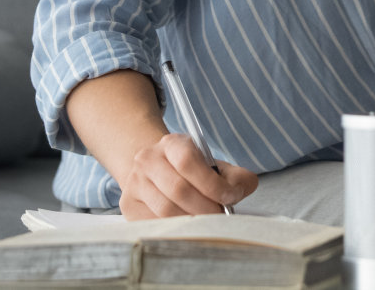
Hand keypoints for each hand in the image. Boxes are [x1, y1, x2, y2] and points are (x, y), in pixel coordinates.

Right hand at [117, 132, 258, 219]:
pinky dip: (175, 230)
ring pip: (165, 210)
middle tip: (220, 217)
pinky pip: (153, 224)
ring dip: (192, 221)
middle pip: (178, 190)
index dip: (212, 183)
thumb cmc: (191, 172)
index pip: (188, 161)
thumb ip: (234, 176)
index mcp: (171, 143)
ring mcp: (134, 182)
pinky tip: (188, 228)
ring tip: (206, 224)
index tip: (229, 197)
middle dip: (206, 208)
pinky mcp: (128, 206)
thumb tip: (246, 186)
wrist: (155, 172)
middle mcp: (147, 159)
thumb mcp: (213, 166)